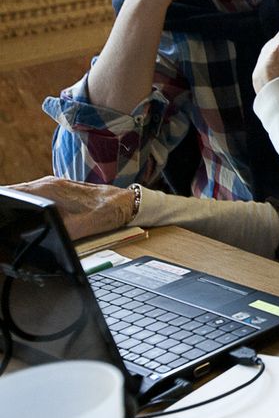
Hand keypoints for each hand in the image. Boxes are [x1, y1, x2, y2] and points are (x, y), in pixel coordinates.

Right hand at [7, 176, 134, 239]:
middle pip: (17, 192)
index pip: (15, 193)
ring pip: (26, 192)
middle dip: (8, 203)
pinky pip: (36, 194)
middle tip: (4, 216)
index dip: (5, 202)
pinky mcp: (60, 189)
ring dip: (17, 202)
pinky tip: (26, 212)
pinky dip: (27, 201)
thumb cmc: (105, 212)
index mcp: (50, 189)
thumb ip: (56, 230)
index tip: (1, 211)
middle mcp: (49, 183)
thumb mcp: (79, 227)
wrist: (126, 202)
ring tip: (10, 214)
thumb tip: (39, 234)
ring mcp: (55, 184)